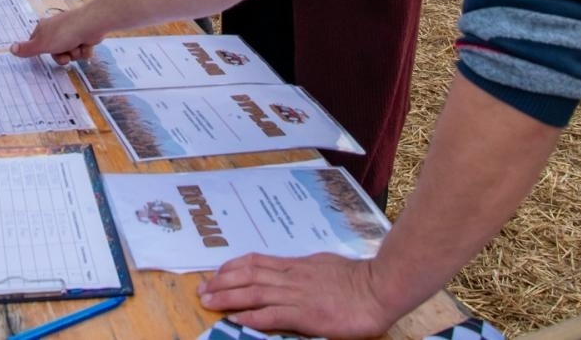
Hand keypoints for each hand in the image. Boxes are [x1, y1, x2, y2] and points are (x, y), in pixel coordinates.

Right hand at [10, 7, 104, 64]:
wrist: (91, 25)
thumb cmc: (64, 33)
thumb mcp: (42, 44)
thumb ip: (27, 49)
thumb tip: (10, 49)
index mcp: (44, 28)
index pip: (36, 43)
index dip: (41, 51)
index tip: (45, 53)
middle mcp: (56, 29)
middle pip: (54, 52)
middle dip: (61, 56)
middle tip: (66, 55)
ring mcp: (71, 33)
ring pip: (69, 53)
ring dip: (74, 54)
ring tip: (77, 46)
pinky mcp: (84, 36)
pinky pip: (81, 51)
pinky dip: (84, 50)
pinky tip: (86, 44)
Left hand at [197, 253, 393, 338]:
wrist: (378, 288)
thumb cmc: (357, 280)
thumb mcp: (324, 266)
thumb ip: (305, 270)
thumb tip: (293, 271)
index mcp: (296, 265)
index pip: (257, 261)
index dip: (233, 266)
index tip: (217, 272)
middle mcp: (291, 277)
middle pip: (248, 275)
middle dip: (222, 281)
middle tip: (202, 289)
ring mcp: (297, 295)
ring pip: (254, 292)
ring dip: (228, 297)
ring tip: (208, 301)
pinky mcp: (305, 314)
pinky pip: (272, 314)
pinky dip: (252, 316)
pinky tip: (236, 319)